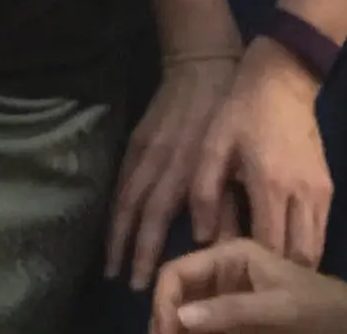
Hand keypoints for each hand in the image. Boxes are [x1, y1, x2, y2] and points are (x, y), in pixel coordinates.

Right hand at [110, 55, 238, 290]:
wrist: (204, 66)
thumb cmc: (231, 116)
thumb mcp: (236, 158)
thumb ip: (226, 201)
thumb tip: (221, 245)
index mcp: (186, 169)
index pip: (157, 218)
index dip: (146, 250)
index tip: (143, 280)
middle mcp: (159, 163)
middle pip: (134, 212)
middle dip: (126, 248)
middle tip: (121, 280)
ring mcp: (145, 150)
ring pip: (123, 196)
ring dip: (115, 231)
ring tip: (110, 262)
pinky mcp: (137, 139)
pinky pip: (122, 176)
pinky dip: (115, 202)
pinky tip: (114, 222)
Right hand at [149, 238, 346, 331]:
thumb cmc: (322, 310)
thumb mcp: (278, 310)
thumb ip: (229, 311)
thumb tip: (179, 318)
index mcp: (229, 255)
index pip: (176, 272)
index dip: (163, 303)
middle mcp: (222, 273)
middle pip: (178, 295)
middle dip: (167, 322)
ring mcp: (229, 299)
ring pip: (189, 316)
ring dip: (181, 332)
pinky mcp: (237, 321)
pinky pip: (208, 329)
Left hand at [190, 48, 332, 267]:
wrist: (282, 82)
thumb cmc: (240, 111)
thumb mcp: (212, 145)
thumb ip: (204, 191)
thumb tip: (203, 236)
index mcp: (270, 184)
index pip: (269, 247)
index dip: (253, 268)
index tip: (233, 275)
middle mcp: (302, 195)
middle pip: (299, 258)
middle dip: (277, 276)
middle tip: (252, 280)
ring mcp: (320, 194)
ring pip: (316, 251)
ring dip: (293, 266)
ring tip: (266, 270)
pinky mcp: (328, 190)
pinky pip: (322, 233)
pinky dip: (305, 247)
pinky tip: (282, 246)